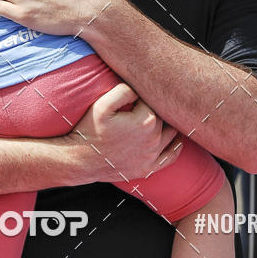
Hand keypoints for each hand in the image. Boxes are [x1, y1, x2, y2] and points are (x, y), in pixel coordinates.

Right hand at [65, 83, 182, 182]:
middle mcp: (153, 139)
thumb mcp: (102, 105)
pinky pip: (171, 157)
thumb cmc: (89, 130)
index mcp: (146, 120)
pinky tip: (176, 139)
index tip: (137, 97)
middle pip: (165, 117)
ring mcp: (152, 156)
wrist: (80, 161)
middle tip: (149, 103)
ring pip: (172, 134)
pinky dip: (176, 146)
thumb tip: (139, 88)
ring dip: (169, 124)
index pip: (154, 101)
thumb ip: (123, 90)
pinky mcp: (148, 168)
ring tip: (164, 116)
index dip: (145, 96)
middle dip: (158, 109)